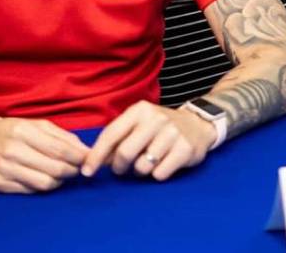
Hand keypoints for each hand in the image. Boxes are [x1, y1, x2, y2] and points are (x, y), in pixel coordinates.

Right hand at [0, 118, 89, 193]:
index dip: (78, 157)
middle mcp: (12, 151)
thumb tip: (83, 149)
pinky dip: (44, 186)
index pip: (59, 149)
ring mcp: (4, 170)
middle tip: (78, 168)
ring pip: (45, 183)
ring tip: (64, 174)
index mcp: (23, 131)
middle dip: (72, 170)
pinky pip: (31, 190)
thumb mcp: (33, 124)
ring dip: (60, 181)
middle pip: (55, 168)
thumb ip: (59, 135)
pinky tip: (47, 179)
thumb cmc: (8, 131)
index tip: (88, 158)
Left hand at [82, 101, 215, 181]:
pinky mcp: (185, 149)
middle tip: (122, 169)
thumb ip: (117, 139)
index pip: (111, 134)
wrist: (197, 124)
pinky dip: (158, 174)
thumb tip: (94, 161)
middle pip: (124, 153)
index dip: (96, 155)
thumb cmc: (159, 127)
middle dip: (119, 167)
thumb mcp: (138, 124)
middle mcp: (156, 119)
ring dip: (140, 171)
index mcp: (140, 110)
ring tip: (147, 162)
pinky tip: (164, 164)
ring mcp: (172, 133)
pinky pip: (160, 174)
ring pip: (142, 166)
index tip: (87, 172)